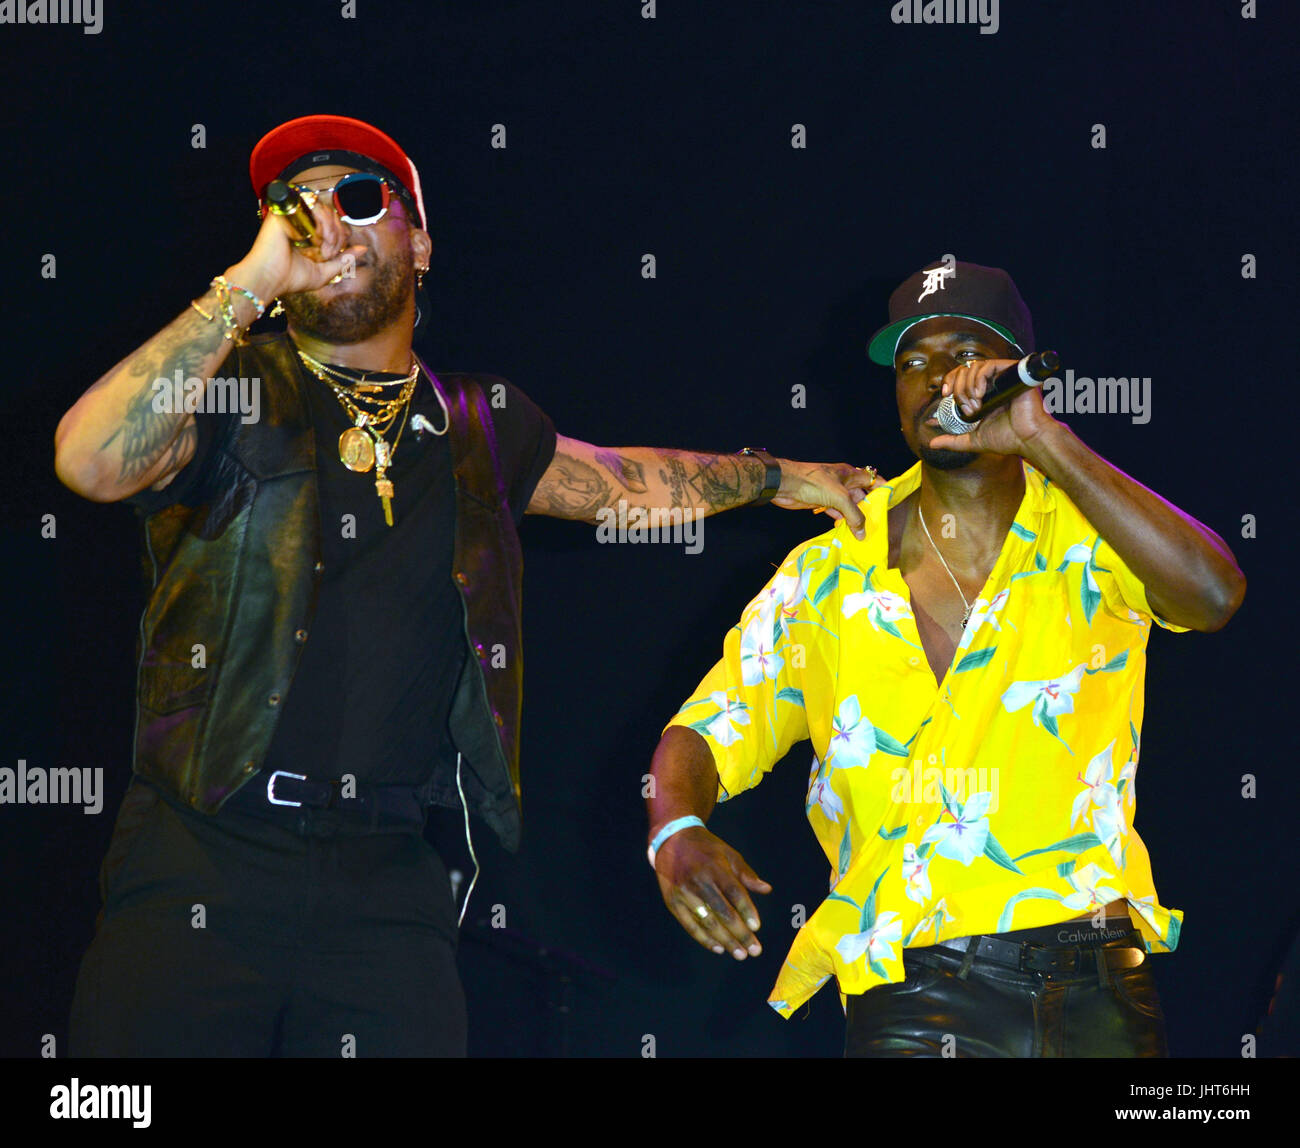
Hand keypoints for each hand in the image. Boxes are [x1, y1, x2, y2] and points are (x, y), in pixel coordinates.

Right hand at [224, 194, 367, 305]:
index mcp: (309, 234)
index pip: (334, 223)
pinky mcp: (286, 209)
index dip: (342, 235)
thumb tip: (363, 248)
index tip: (336, 253)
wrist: (270, 279)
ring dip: (331, 231)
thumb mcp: (325, 272)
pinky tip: (318, 240)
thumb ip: (344, 260)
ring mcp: (294, 214)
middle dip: (338, 234)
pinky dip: (323, 222)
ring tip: (324, 250)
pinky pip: (313, 204)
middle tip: (329, 253)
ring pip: (325, 209)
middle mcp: (302, 222)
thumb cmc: (293, 278)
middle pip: (332, 214)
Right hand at [653, 825, 771, 959]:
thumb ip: (746, 874)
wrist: (672, 839)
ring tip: (740, 954)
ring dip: (725, 940)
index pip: (734, 892)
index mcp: (715, 867)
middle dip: (740, 933)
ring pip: (707, 922)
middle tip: (754, 950)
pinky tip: (718, 948)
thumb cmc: (706, 849)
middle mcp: (698, 881)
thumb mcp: (728, 854)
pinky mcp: (672, 901)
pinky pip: (689, 925)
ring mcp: (683, 892)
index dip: (746, 910)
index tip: (757, 927)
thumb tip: (767, 889)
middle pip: (722, 912)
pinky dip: (704, 938)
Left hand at [771, 461, 885, 539]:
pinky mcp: (821, 502)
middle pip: (861, 496)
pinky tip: (846, 531)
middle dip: (869, 509)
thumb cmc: (813, 483)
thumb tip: (862, 533)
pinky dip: (841, 521)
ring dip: (854, 518)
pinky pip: (836, 513)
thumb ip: (854, 515)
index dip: (883, 489)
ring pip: (848, 507)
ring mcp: (832, 493)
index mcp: (850, 474)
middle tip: (877, 525)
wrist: (784, 484)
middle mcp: (843, 482)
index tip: (892, 502)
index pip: (872, 480)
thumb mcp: (839, 498)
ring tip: (863, 533)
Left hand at [926, 359, 1060, 459]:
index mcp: (984, 393)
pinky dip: (979, 378)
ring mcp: (1002, 376)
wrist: (1027, 439)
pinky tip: (980, 394)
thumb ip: (953, 441)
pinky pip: (989, 364)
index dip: (949, 381)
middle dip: (958, 387)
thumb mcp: (973, 440)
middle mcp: (992, 382)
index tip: (945, 395)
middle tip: (965, 406)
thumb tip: (932, 444)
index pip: (961, 376)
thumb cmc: (1007, 439)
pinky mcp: (1012, 372)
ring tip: (975, 404)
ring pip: (974, 366)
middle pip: (964, 369)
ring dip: (967, 386)